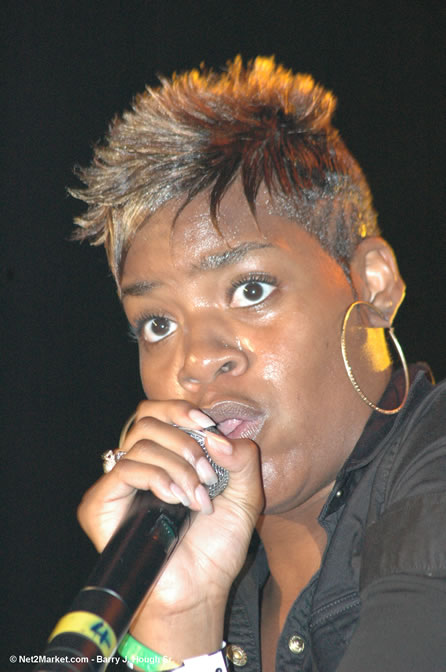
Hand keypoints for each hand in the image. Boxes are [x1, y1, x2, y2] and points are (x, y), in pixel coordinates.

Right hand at [77, 400, 262, 656]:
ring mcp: (117, 486)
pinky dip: (157, 477)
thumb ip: (242, 458)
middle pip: (146, 419)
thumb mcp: (244, 496)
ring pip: (140, 443)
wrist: (200, 590)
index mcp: (164, 458)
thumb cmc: (217, 547)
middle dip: (184, 440)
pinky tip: (176, 500)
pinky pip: (125, 468)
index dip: (180, 410)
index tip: (207, 425)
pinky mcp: (100, 505)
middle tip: (207, 473)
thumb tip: (215, 436)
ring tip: (198, 499)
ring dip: (178, 466)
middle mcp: (137, 466)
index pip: (158, 412)